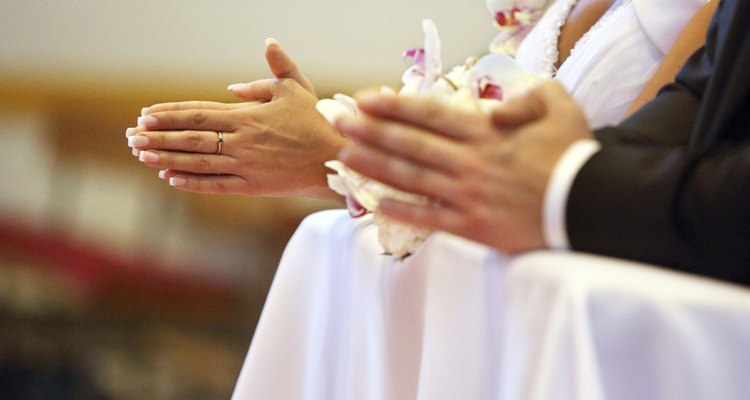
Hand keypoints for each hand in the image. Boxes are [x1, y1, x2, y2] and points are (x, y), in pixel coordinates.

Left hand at [126, 39, 346, 200]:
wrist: (335, 159)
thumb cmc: (316, 122)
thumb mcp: (297, 88)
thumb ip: (278, 67)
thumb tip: (267, 44)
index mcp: (247, 117)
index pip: (198, 113)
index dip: (170, 114)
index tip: (145, 115)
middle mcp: (241, 141)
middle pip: (191, 138)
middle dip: (158, 137)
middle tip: (131, 137)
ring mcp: (245, 166)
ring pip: (198, 161)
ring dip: (168, 158)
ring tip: (142, 156)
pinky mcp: (253, 187)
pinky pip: (217, 185)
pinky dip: (193, 182)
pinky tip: (171, 179)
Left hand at [336, 81, 592, 252]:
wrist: (588, 205)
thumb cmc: (573, 154)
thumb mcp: (559, 105)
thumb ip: (526, 96)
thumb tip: (494, 109)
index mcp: (485, 132)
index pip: (428, 115)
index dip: (394, 106)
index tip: (365, 100)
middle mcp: (469, 161)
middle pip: (410, 144)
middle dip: (370, 131)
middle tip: (339, 122)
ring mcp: (467, 195)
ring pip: (412, 178)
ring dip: (375, 166)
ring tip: (346, 155)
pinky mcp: (473, 226)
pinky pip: (429, 219)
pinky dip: (400, 211)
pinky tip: (373, 204)